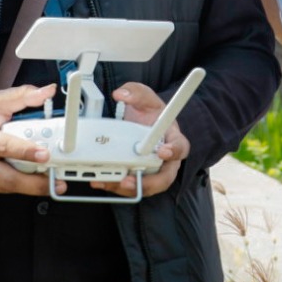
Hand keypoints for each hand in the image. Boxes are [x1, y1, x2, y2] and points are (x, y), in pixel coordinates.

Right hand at [0, 84, 62, 195]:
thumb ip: (22, 97)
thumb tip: (46, 92)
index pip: (5, 147)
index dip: (27, 152)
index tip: (45, 154)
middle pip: (8, 179)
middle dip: (36, 184)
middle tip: (56, 182)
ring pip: (6, 187)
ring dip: (29, 185)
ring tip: (48, 179)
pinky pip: (0, 189)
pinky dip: (16, 184)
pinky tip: (27, 177)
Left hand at [89, 82, 189, 197]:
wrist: (144, 124)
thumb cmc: (151, 114)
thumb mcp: (145, 98)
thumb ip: (136, 93)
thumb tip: (121, 94)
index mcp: (174, 139)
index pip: (180, 148)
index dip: (173, 151)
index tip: (163, 151)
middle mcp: (167, 160)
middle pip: (164, 178)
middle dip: (147, 183)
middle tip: (129, 180)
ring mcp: (153, 171)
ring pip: (146, 187)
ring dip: (127, 188)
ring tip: (109, 183)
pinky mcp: (139, 177)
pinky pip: (130, 187)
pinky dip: (115, 186)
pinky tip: (100, 181)